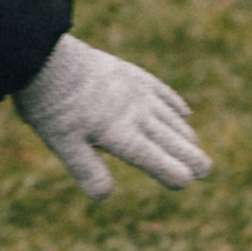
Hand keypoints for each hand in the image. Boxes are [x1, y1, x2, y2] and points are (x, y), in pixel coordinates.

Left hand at [13, 34, 210, 199]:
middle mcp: (135, 111)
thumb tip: (106, 196)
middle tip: (207, 171)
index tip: (186, 182)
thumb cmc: (50, 104)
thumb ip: (87, 170)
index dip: (172, 172)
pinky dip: (175, 104)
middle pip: (170, 138)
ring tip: (195, 148)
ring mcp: (135, 89)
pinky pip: (161, 90)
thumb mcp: (62, 142)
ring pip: (169, 115)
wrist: (44, 54)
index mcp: (120, 133)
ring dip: (184, 133)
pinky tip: (185, 112)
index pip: (154, 158)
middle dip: (189, 156)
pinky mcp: (130, 72)